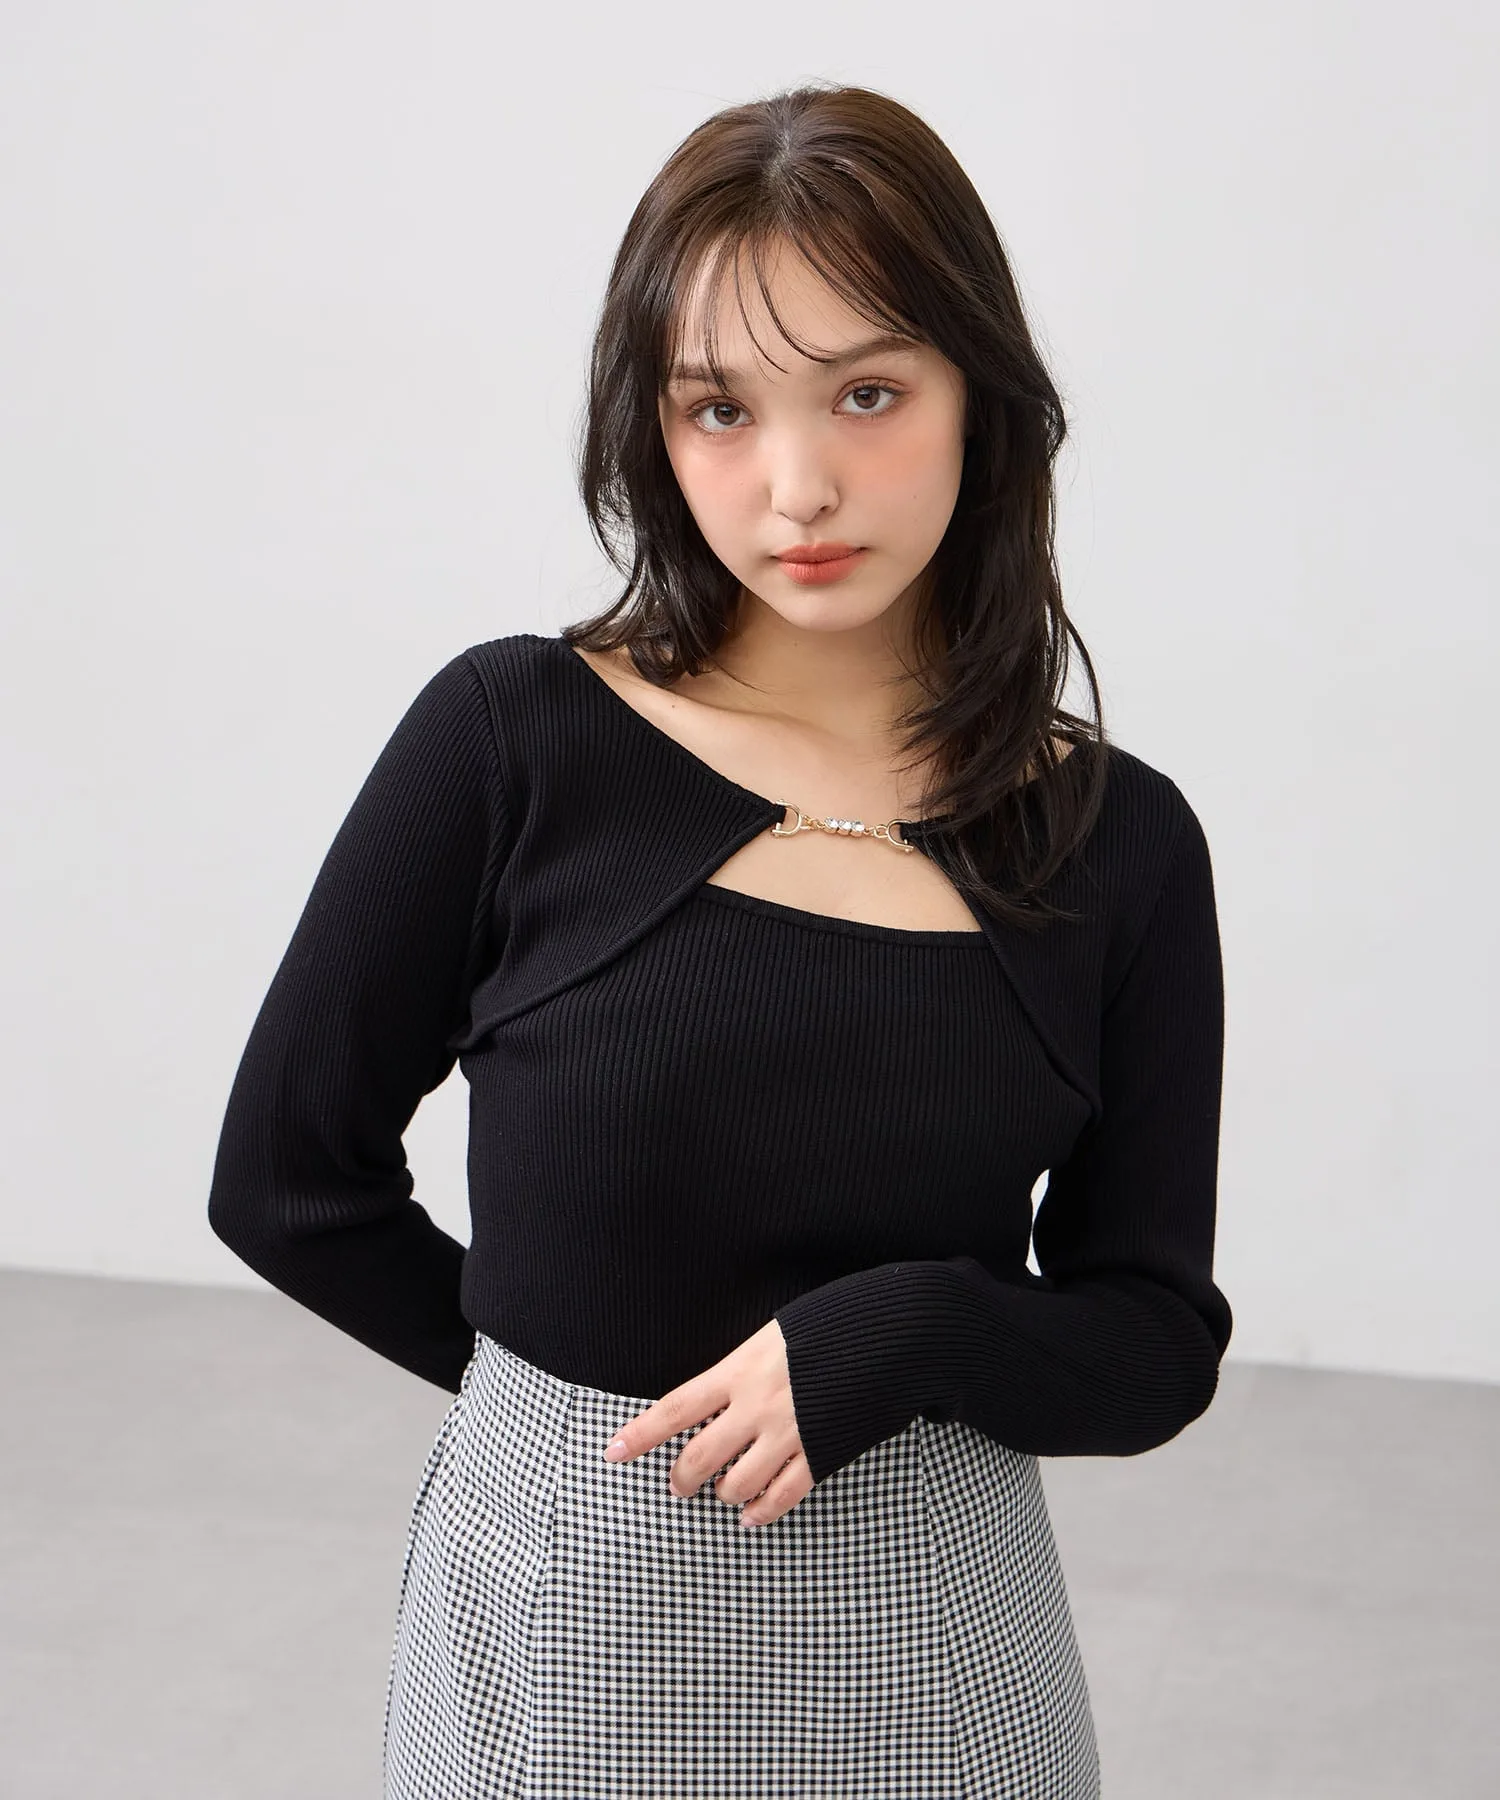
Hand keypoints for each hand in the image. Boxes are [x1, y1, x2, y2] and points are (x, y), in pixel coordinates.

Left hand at [601, 1318, 814, 1527]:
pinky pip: (783, 1495)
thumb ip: (741, 1368)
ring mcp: (789, 1433)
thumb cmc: (827, 1324)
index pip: (675, 1408)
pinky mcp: (821, 1452)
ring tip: (723, 1492)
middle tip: (678, 1485)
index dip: (640, 1434)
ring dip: (724, 1495)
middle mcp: (757, 1405)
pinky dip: (763, 1510)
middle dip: (681, 1479)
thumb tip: (718, 1395)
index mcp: (739, 1370)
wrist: (886, 1332)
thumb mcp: (771, 1334)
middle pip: (699, 1458)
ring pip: (737, 1485)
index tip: (612, 1452)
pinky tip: (753, 1514)